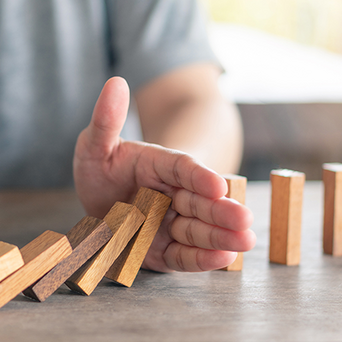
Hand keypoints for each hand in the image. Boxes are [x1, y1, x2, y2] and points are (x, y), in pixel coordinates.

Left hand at [73, 77, 255, 271]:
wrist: (102, 202)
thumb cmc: (102, 167)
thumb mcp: (95, 144)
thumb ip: (106, 120)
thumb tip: (115, 82)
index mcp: (157, 165)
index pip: (182, 168)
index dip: (199, 176)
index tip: (217, 185)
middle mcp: (169, 194)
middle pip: (197, 201)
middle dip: (220, 211)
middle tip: (245, 219)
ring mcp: (168, 223)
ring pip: (196, 229)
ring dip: (220, 236)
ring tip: (244, 242)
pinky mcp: (164, 250)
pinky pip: (183, 255)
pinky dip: (201, 258)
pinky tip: (222, 258)